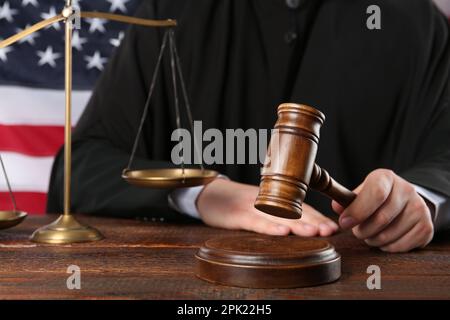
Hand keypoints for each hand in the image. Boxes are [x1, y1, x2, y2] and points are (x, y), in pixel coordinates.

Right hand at [197, 178, 338, 236]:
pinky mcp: (236, 215)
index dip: (317, 217)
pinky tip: (282, 232)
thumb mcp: (257, 206)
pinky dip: (269, 227)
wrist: (207, 194)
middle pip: (293, 212)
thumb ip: (275, 213)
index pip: (299, 208)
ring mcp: (251, 207)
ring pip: (278, 216)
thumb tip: (299, 226)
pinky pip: (255, 222)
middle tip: (332, 230)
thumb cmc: (234, 203)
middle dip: (315, 222)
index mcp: (273, 200)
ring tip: (317, 232)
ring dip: (299, 225)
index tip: (334, 226)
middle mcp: (266, 201)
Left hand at [332, 169, 433, 252]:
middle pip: (381, 218)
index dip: (358, 211)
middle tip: (357, 231)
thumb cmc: (376, 198)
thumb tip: (337, 207)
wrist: (405, 201)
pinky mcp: (426, 227)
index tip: (344, 223)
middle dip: (362, 230)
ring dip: (372, 240)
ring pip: (388, 235)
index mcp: (386, 178)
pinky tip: (384, 238)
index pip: (376, 193)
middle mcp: (406, 190)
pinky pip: (399, 246)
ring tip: (370, 234)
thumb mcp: (360, 193)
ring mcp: (419, 208)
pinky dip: (386, 247)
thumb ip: (346, 200)